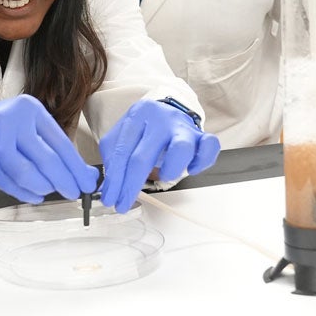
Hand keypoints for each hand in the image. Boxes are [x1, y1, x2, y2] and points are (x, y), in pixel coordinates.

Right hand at [0, 94, 98, 203]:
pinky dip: (27, 193)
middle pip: (47, 159)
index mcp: (30, 109)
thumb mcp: (27, 126)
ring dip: (44, 187)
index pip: (61, 143)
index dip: (77, 167)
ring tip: (51, 190)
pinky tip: (36, 195)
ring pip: (28, 173)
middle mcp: (13, 121)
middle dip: (65, 181)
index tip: (89, 182)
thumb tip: (85, 174)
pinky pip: (12, 184)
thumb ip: (53, 147)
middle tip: (75, 192)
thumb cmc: (0, 129)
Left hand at [99, 99, 220, 212]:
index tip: (109, 198)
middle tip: (123, 204)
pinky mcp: (201, 135)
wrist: (167, 110)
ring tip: (162, 178)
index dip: (114, 179)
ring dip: (170, 169)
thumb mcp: (122, 134)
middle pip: (143, 156)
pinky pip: (209, 146)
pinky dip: (201, 161)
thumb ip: (112, 155)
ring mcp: (182, 127)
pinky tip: (191, 170)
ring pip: (181, 148)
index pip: (121, 151)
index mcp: (138, 115)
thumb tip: (107, 184)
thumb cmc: (144, 129)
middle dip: (130, 186)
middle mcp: (160, 119)